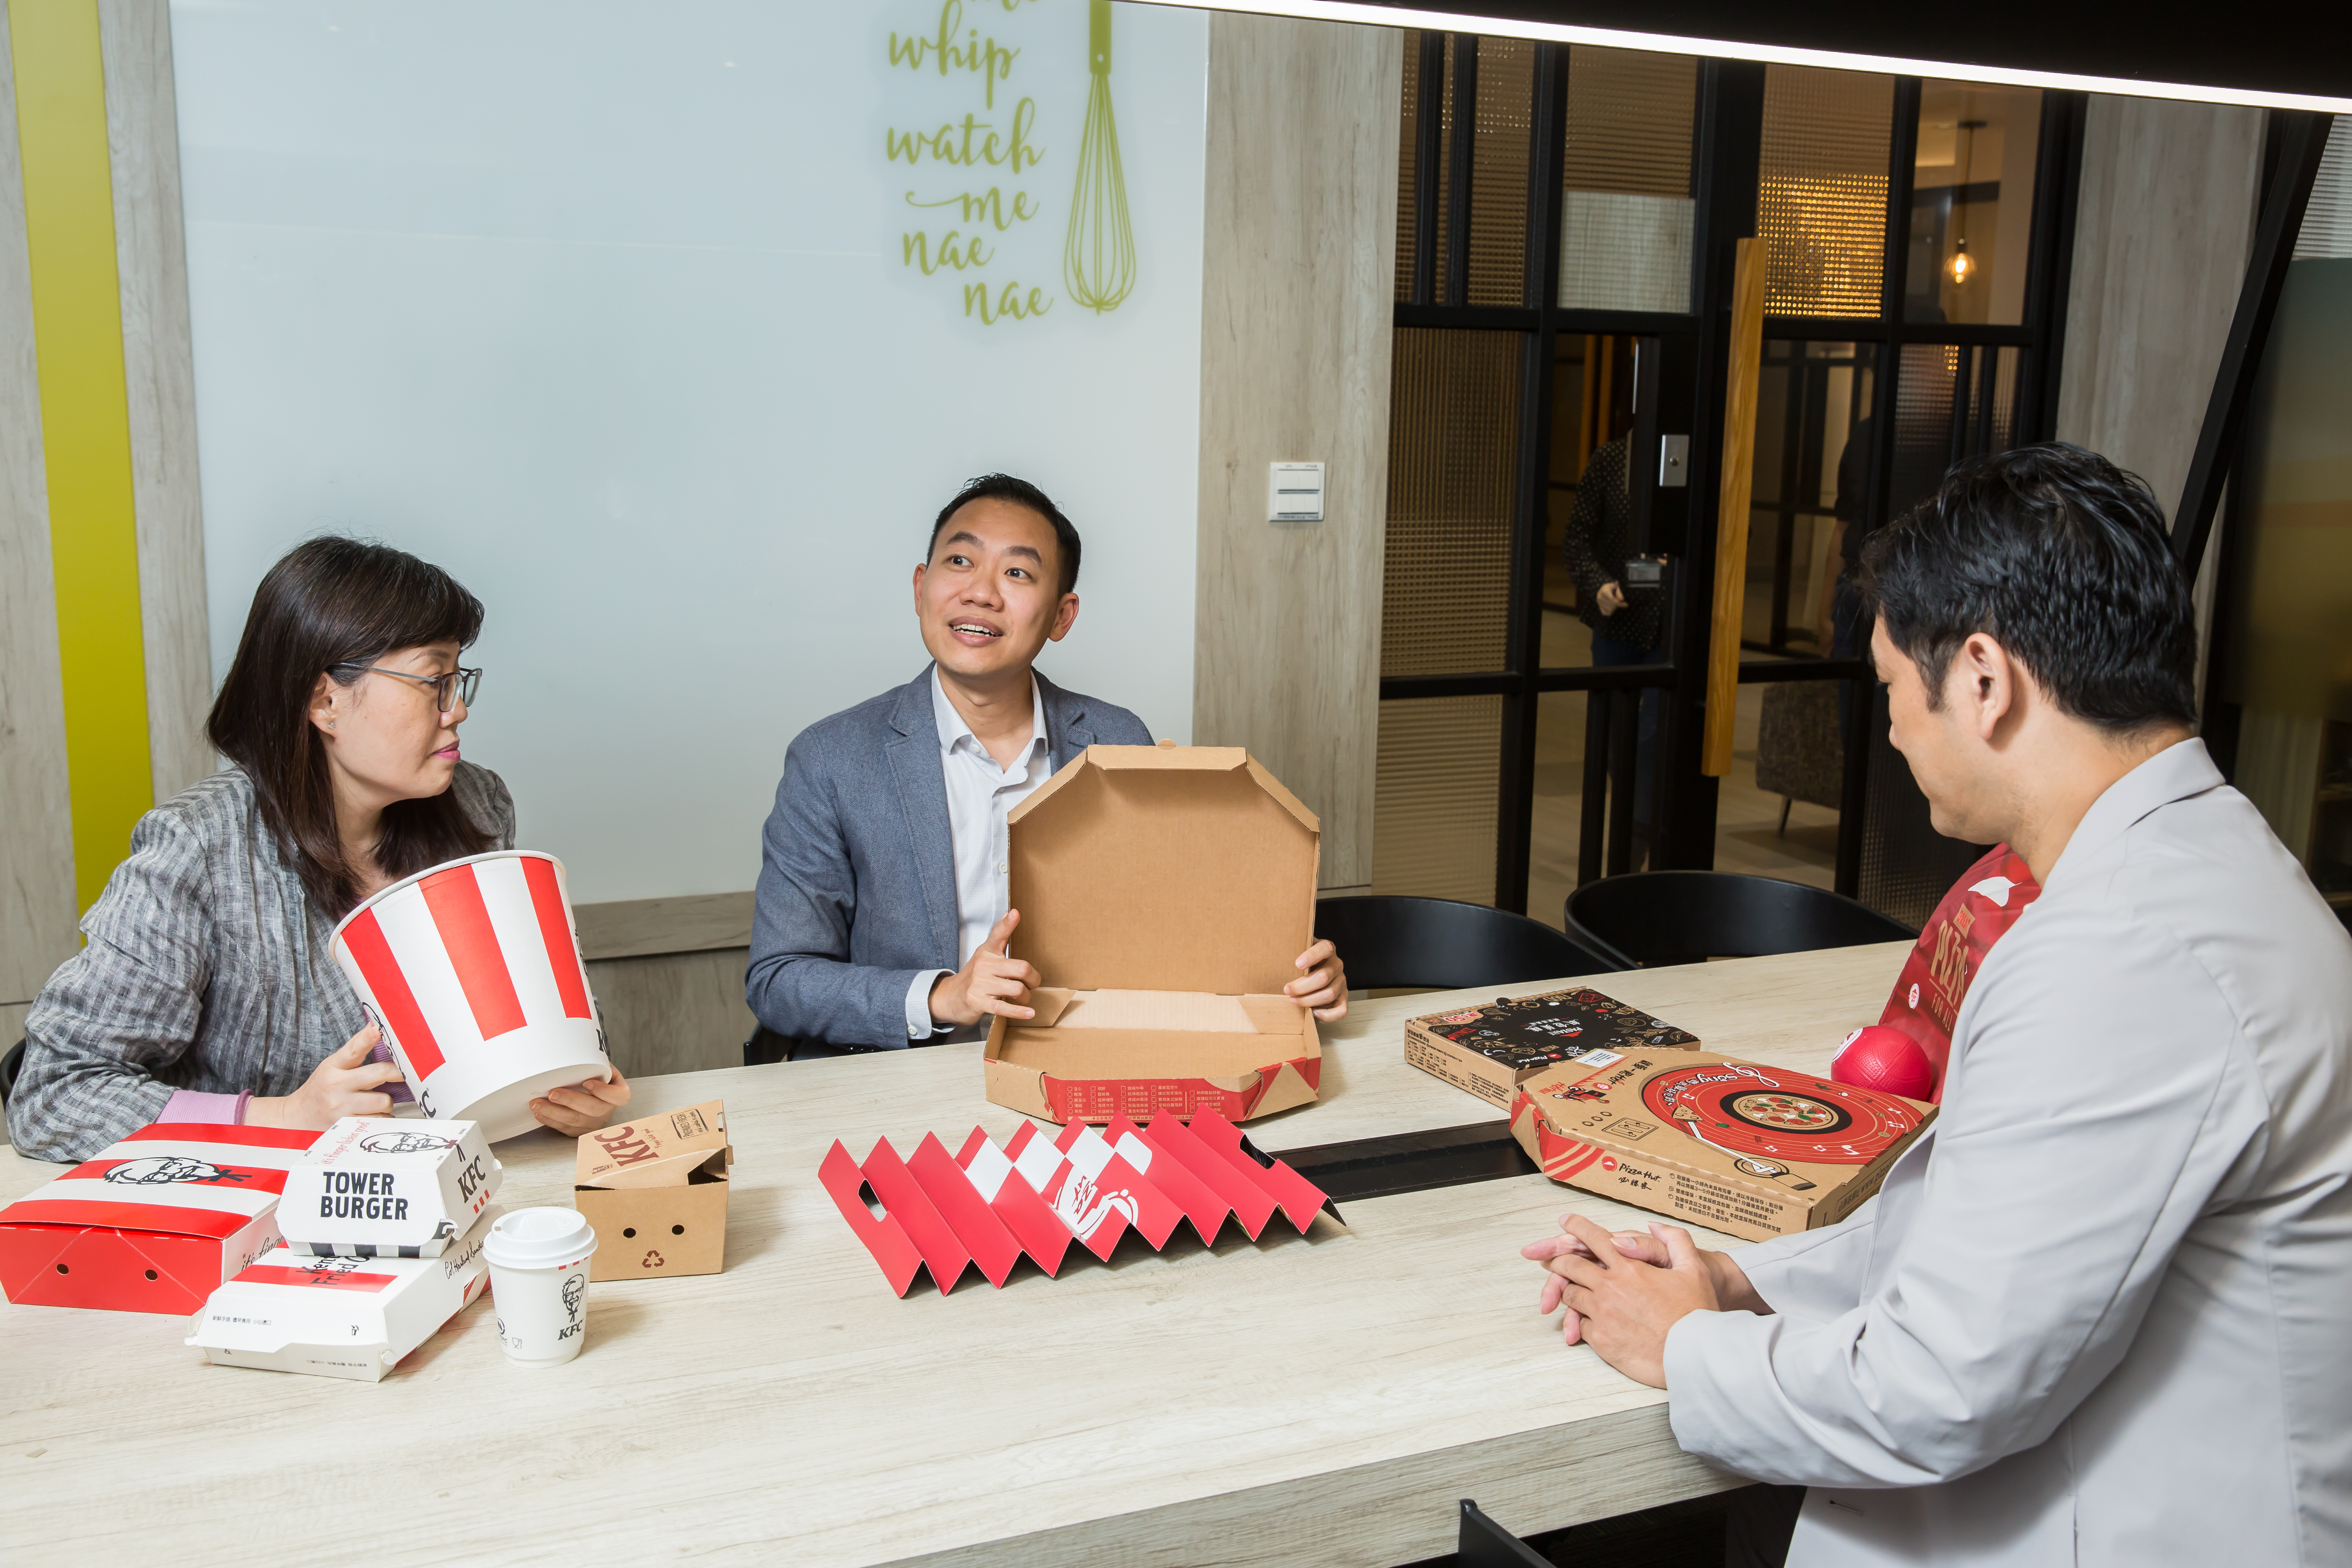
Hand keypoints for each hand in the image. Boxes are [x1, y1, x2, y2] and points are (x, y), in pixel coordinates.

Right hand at [247, 1022, 401, 1129]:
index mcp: (333, 1066)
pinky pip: (378, 1120)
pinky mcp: (347, 1125)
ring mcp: (341, 1107)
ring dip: (387, 1101)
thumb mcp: (333, 1064)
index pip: (353, 1050)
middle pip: (380, 1074)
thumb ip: (355, 1048)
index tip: (377, 1030)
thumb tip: (375, 1026)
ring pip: (383, 1101)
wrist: (298, 1115)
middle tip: (401, 1074)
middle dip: (397, 1074)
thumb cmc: (322, 1086)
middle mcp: (336, 1086)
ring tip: (378, 1100)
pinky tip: (373, 1115)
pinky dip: (382, 1118)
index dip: (366, 1039)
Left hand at [531, 1067, 630, 1137]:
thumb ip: (594, 1065)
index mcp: (617, 1093)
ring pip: (575, 1121)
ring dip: (553, 1112)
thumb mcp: (599, 1067)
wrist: (590, 1089)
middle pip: (592, 1109)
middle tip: (552, 1093)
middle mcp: (607, 1110)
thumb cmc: (594, 1076)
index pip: (618, 1096)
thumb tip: (573, 1054)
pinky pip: (564, 1128)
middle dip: (570, 1100)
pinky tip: (539, 1113)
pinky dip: (550, 1121)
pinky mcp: (579, 1131)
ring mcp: (594, 1123)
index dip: (604, 1091)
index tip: (587, 1082)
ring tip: (536, 1104)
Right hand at [928, 909, 1042, 1027]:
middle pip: (1021, 968)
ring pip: (1017, 989)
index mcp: (987, 951)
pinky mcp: (978, 1002)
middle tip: (1032, 984)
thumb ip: (999, 936)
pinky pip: (1004, 1007)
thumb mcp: (985, 954)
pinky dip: (1019, 1012)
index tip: (1016, 913)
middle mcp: (984, 965)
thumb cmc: (975, 976)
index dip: (1007, 924)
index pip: (997, 934)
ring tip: (1022, 998)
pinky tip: (1029, 1012)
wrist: (950, 997)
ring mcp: (980, 984)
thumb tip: (1012, 912)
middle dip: (1033, 979)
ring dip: (1026, 997)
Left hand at [1284, 938, 1347, 1020]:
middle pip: (1323, 977)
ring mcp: (1341, 981)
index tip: (1297, 964)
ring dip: (1309, 1000)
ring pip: (1330, 994)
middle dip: (1302, 986)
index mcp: (1327, 949)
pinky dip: (1327, 1015)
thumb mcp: (1297, 952)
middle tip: (1287, 990)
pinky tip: (1313, 1012)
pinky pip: (1341, 1010)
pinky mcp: (1343, 997)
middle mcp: (1336, 965)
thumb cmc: (1301, 963)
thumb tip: (1269, 957)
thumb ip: (1290, 952)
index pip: (1325, 949)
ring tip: (1293, 1000)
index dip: (1312, 956)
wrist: (1313, 971)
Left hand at [1521, 1214, 1729, 1385]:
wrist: (1692, 1355)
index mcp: (1629, 1267)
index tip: (1565, 1220)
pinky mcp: (1601, 1340)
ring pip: (1571, 1295)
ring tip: (1569, 1289)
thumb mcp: (1693, 1269)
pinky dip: (1581, 1320)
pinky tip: (1588, 1320)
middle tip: (1552, 1258)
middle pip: (1571, 1266)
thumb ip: (1675, 1240)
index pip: (1594, 1239)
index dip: (1577, 1227)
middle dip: (1559, 1259)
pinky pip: (1580, 1324)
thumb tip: (1655, 1226)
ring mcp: (1602, 1314)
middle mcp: (1610, 1288)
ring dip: (1569, 1289)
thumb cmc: (1695, 1313)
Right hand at [1597, 580, 1626, 615]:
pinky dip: (1611, 612)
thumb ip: (1619, 593)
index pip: (1612, 599)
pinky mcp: (1600, 607)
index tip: (1626, 605)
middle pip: (1611, 605)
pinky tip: (1613, 607)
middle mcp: (1600, 597)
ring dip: (1615, 608)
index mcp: (1604, 590)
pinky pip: (1607, 613)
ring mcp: (1599, 603)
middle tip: (1624, 604)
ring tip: (1617, 604)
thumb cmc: (1612, 588)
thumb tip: (1621, 599)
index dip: (1619, 603)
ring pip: (1610, 610)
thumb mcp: (1616, 587)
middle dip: (1619, 605)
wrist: (1604, 589)